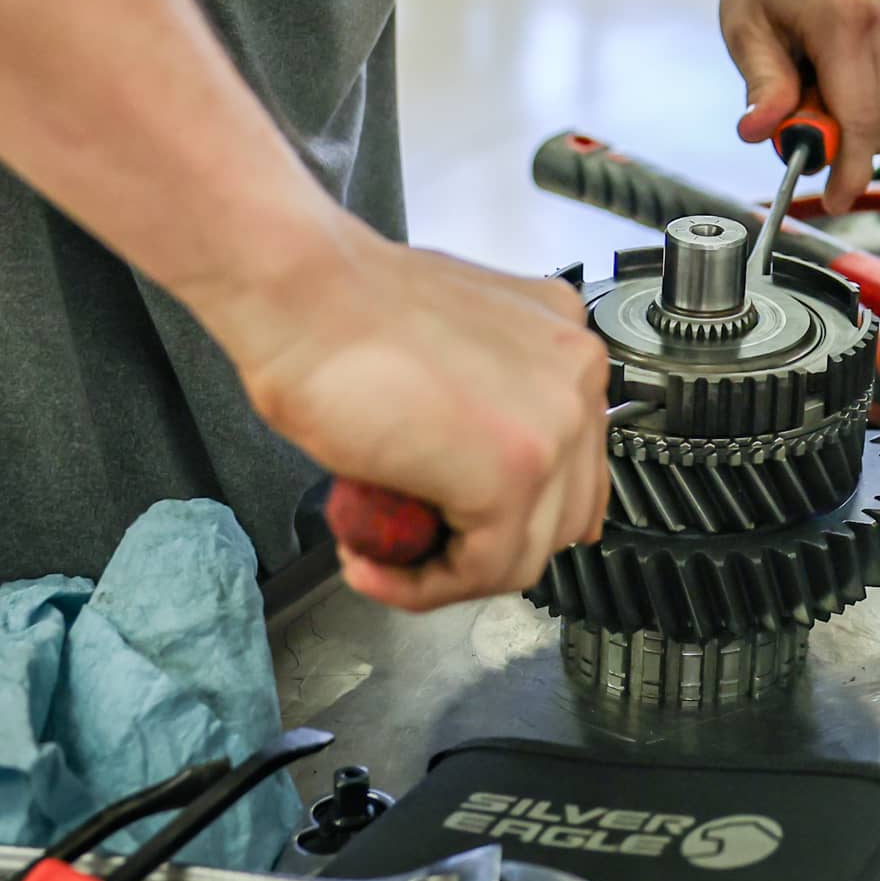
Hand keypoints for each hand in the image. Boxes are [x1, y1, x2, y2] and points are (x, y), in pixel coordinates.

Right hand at [212, 229, 609, 610]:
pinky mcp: (514, 472)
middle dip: (485, 547)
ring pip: (526, 552)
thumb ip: (483, 402)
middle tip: (416, 544)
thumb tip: (474, 466)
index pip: (576, 464)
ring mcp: (556, 424)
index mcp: (564, 343)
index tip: (460, 529)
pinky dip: (420, 587)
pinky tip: (371, 565)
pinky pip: (482, 569)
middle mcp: (577, 375)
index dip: (514, 513)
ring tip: (381, 554)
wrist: (302, 293)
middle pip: (561, 512)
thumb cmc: (344, 311)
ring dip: (447, 573)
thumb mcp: (445, 351)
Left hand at [722, 0, 879, 209]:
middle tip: (800, 111)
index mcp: (845, 18)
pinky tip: (851, 46)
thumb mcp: (746, 23)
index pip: (862, 123)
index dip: (850, 173)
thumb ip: (761, 82)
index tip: (836, 199)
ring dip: (861, 107)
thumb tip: (762, 132)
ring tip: (823, 64)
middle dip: (843, 138)